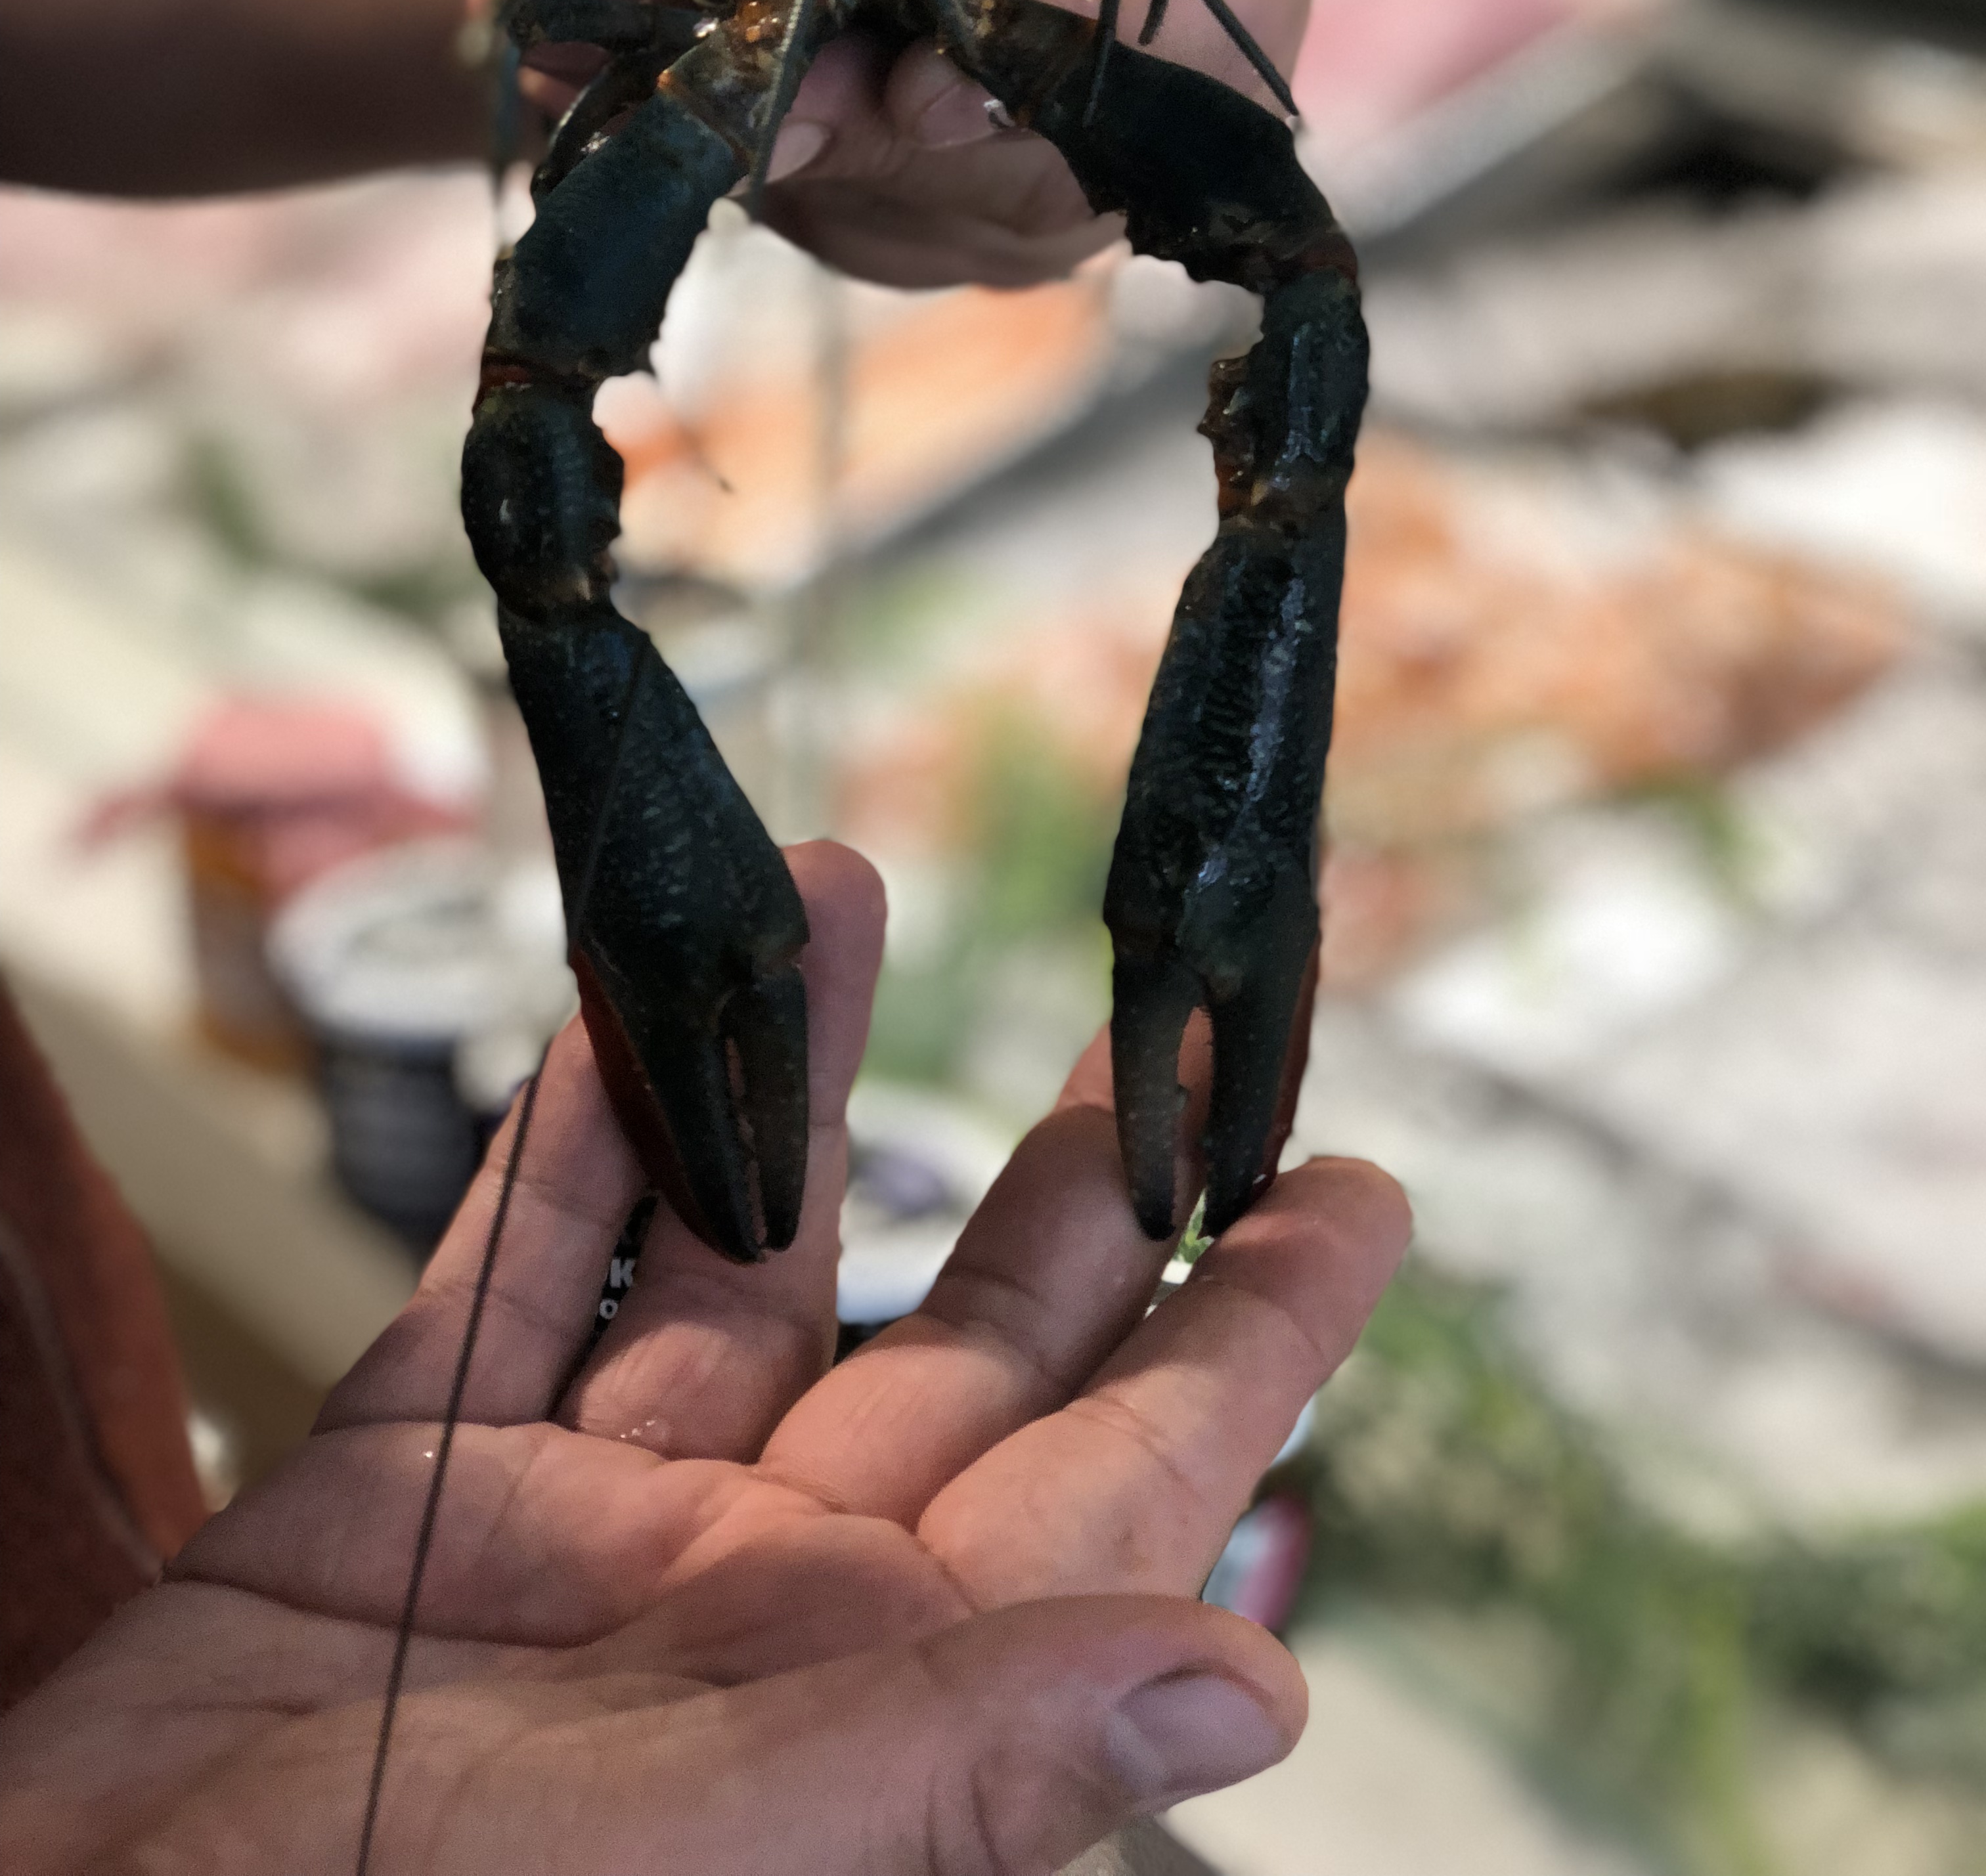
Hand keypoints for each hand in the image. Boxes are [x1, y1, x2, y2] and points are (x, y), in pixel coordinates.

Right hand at [0, 845, 1406, 1874]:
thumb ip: (976, 1757)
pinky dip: (569, 1133)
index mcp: (877, 1688)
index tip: (1356, 1188)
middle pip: (957, 1339)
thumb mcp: (725, 1865)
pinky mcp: (403, 1492)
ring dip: (792, 1076)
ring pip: (729, 1254)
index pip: (1130, 1471)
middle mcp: (753, 1601)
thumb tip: (1254, 1678)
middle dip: (1062, 1182)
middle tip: (1156, 1042)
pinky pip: (512, 1270)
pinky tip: (627, 1000)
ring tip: (853, 891)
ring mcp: (579, 1537)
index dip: (1257, 1325)